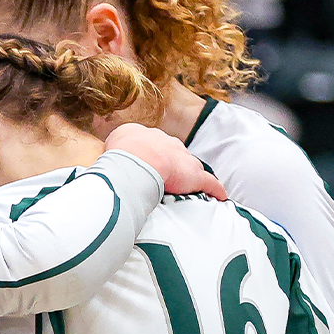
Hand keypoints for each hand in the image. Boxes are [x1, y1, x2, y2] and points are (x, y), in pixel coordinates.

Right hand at [103, 123, 229, 199]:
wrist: (137, 159)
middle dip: (174, 164)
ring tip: (191, 187)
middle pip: (176, 153)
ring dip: (192, 176)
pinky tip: (220, 196)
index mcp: (150, 136)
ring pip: (192, 167)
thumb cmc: (121, 153)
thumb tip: (115, 153)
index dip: (153, 155)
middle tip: (168, 177)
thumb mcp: (114, 141)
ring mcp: (184, 159)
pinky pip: (209, 183)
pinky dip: (215, 190)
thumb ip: (118, 144)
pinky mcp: (195, 177)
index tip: (150, 164)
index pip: (156, 145)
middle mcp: (169, 144)